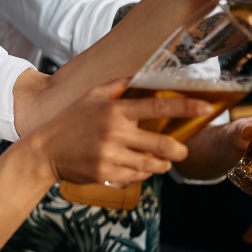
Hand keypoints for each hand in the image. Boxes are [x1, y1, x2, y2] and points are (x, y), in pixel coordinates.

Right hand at [35, 79, 209, 185]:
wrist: (45, 150)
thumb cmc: (69, 121)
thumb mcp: (90, 96)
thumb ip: (116, 85)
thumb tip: (138, 75)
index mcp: (116, 110)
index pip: (158, 106)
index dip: (186, 107)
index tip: (206, 108)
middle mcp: (116, 132)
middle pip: (162, 144)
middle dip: (178, 150)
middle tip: (181, 150)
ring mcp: (111, 155)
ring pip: (152, 164)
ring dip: (161, 164)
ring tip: (161, 161)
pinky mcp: (106, 173)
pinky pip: (136, 176)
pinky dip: (142, 173)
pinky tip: (136, 167)